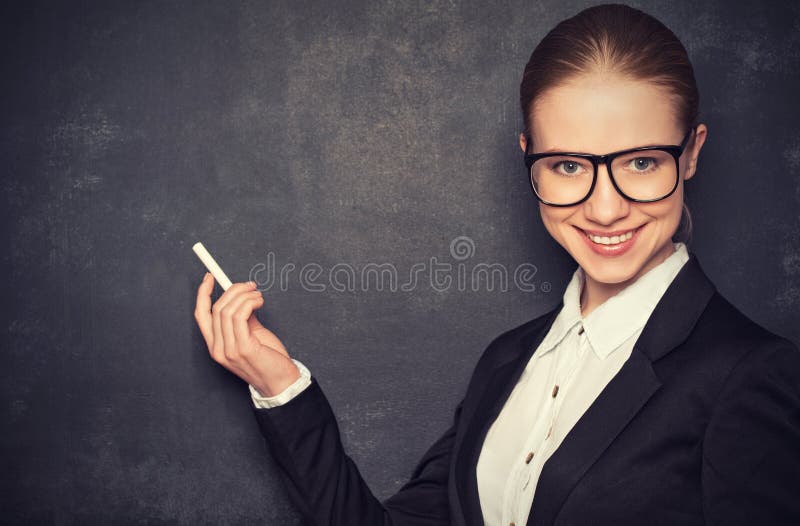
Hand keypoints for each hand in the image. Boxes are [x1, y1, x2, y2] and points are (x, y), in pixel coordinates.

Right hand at [194, 273, 299, 396]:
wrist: (281, 382)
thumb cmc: (268, 360)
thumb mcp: (251, 335)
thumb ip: (243, 319)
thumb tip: (243, 298)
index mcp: (216, 345)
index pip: (201, 315)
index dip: (203, 294)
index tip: (210, 277)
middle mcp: (218, 349)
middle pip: (216, 308)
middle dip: (233, 290)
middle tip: (250, 286)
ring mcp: (228, 350)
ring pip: (227, 310)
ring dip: (245, 296)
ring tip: (258, 296)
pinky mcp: (242, 348)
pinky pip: (240, 315)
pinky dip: (250, 302)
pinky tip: (259, 302)